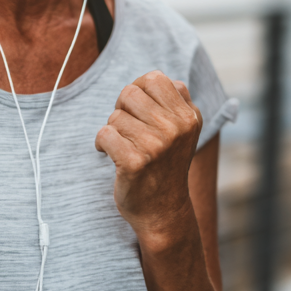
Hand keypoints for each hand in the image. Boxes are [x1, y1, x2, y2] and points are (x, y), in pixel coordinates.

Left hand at [95, 71, 202, 248]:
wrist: (163, 211)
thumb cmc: (167, 164)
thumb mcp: (183, 130)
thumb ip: (174, 101)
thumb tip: (151, 78)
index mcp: (189, 116)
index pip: (154, 78)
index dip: (139, 89)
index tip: (137, 110)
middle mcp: (176, 128)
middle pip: (129, 93)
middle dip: (121, 109)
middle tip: (126, 129)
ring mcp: (156, 146)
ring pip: (115, 116)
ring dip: (113, 130)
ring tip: (123, 145)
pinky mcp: (135, 163)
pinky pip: (104, 134)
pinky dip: (101, 144)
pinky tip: (110, 156)